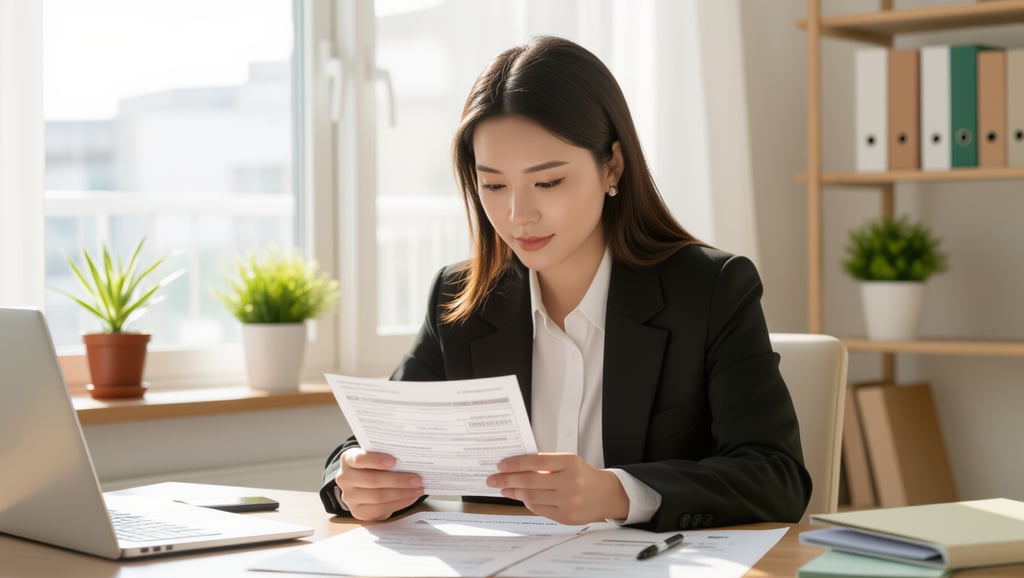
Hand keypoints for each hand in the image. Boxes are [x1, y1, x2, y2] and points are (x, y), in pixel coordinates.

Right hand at [335, 448, 423, 520]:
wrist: (362, 484)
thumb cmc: (373, 466)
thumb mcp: (375, 456)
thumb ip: (386, 456)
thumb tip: (411, 459)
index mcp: (348, 459)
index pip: (359, 459)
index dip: (376, 460)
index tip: (394, 461)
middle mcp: (344, 478)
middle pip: (372, 480)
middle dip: (398, 480)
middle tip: (417, 479)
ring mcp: (349, 497)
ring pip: (378, 496)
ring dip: (402, 493)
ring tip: (418, 488)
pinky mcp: (358, 512)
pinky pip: (381, 509)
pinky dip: (399, 503)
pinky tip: (410, 497)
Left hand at [486, 453, 628, 524]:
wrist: (606, 495)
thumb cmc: (582, 475)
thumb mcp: (568, 462)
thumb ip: (545, 464)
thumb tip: (515, 467)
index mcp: (570, 463)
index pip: (536, 461)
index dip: (516, 463)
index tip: (501, 465)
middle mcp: (570, 482)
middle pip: (530, 481)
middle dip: (507, 480)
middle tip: (492, 479)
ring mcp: (568, 501)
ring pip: (532, 497)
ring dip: (514, 492)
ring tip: (504, 488)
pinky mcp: (565, 517)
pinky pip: (539, 509)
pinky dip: (527, 502)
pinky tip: (521, 497)